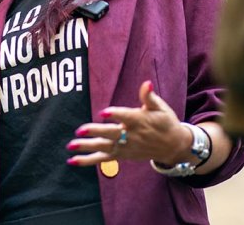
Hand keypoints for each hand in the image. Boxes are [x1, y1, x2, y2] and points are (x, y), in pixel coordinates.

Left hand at [66, 80, 191, 165]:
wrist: (173, 146)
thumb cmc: (165, 122)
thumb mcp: (160, 108)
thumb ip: (149, 97)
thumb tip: (147, 83)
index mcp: (140, 121)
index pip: (126, 117)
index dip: (115, 114)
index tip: (104, 112)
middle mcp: (131, 136)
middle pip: (111, 134)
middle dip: (95, 132)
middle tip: (80, 131)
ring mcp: (125, 147)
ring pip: (104, 147)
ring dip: (87, 147)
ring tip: (71, 145)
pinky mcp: (121, 155)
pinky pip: (102, 159)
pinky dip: (87, 161)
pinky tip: (72, 160)